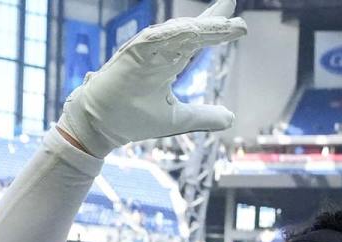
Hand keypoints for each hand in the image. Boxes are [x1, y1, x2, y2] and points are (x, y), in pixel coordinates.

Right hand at [57, 0, 246, 156]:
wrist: (102, 128)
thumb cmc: (134, 120)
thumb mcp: (178, 119)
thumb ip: (204, 116)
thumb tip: (231, 117)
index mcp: (169, 62)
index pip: (197, 41)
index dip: (216, 29)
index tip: (239, 23)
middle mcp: (159, 52)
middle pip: (190, 30)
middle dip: (212, 19)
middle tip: (232, 5)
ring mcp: (145, 52)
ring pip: (176, 32)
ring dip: (199, 26)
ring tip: (223, 20)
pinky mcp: (130, 55)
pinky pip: (153, 39)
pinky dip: (173, 33)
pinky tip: (193, 29)